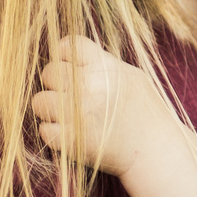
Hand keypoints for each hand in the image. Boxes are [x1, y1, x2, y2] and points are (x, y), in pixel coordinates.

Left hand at [33, 36, 177, 177]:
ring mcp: (78, 114)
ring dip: (50, 109)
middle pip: (49, 72)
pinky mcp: (71, 141)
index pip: (68, 45)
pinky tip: (68, 134)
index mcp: (104, 67)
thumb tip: (76, 57)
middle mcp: (88, 87)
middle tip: (71, 96)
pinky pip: (44, 130)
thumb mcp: (132, 77)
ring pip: (39, 101)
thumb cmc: (147, 113)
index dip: (64, 55)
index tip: (71, 67)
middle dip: (56, 84)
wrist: (157, 151)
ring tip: (66, 116)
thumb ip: (103, 65)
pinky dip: (53, 133)